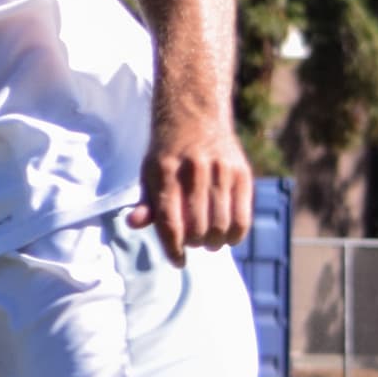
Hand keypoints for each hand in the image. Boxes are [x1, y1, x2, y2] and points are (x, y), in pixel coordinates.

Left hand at [129, 103, 252, 254]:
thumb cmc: (168, 153)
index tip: (178, 261)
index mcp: (165, 172)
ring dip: (214, 242)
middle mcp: (193, 170)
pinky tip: (228, 236)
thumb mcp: (149, 172)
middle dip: (194, 244)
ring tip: (209, 241)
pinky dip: (236, 235)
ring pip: (220, 226)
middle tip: (193, 243)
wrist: (195, 115)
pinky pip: (242, 217)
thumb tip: (134, 224)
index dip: (174, 249)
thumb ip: (146, 202)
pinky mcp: (241, 172)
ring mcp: (220, 170)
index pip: (170, 223)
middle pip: (197, 229)